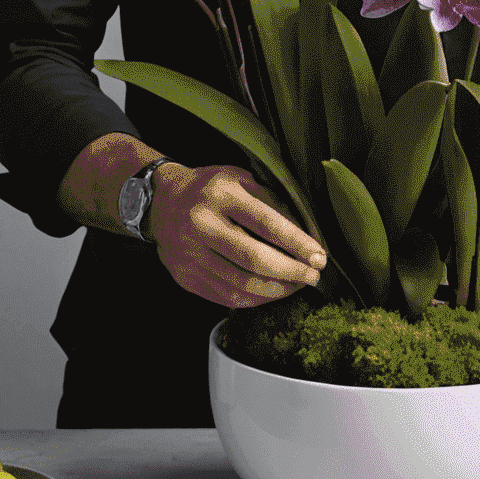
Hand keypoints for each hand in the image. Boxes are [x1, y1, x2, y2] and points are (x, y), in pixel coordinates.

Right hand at [148, 163, 326, 308]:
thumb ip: (271, 203)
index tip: (319, 256)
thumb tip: (306, 236)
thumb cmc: (210, 188)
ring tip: (297, 285)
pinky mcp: (185, 277)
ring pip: (241, 285)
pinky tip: (271, 292)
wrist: (160, 203)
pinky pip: (226, 297)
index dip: (297, 243)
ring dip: (277, 290)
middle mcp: (201, 225)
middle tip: (313, 275)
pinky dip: (255, 299)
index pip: (266, 223)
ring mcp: (189, 255)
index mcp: (220, 195)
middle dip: (291, 272)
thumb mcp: (240, 179)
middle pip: (254, 260)